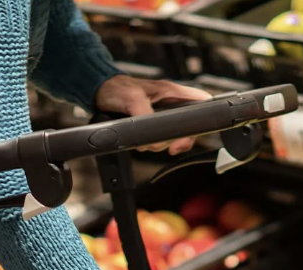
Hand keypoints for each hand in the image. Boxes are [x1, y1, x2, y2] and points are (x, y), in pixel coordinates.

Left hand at [93, 75, 212, 154]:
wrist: (100, 92)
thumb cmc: (116, 88)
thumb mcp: (132, 99)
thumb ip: (146, 117)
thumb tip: (155, 137)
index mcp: (172, 91)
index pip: (202, 103)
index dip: (202, 121)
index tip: (187, 137)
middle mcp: (171, 102)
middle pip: (190, 125)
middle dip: (179, 140)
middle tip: (169, 148)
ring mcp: (164, 113)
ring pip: (174, 135)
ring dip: (161, 144)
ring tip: (145, 141)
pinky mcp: (154, 122)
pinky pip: (161, 138)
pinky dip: (152, 144)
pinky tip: (142, 143)